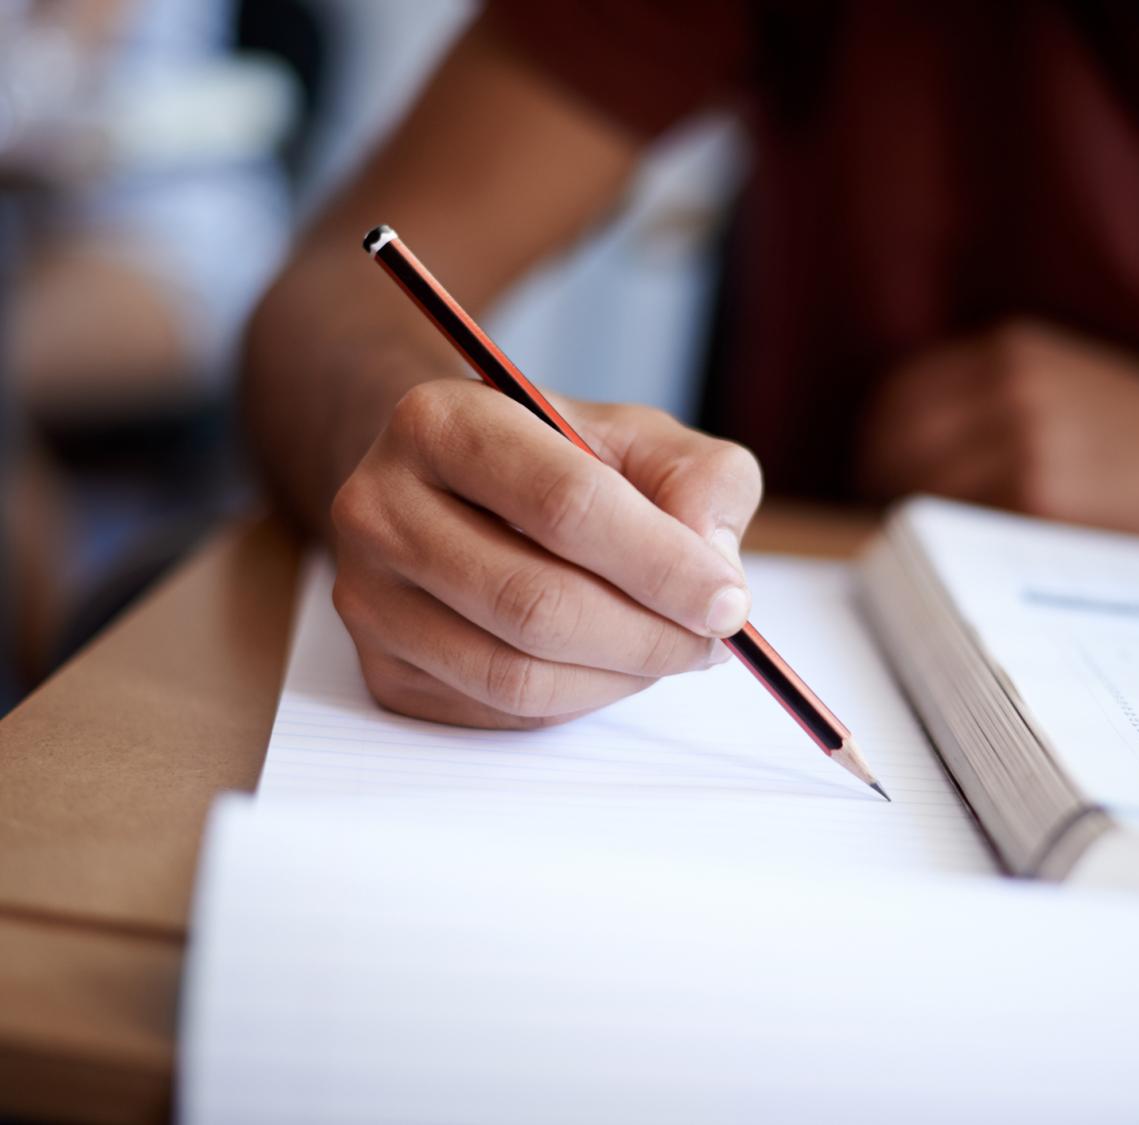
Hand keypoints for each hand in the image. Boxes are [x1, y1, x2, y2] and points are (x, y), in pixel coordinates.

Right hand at [330, 378, 761, 727]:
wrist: (457, 487)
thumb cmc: (559, 460)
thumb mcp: (641, 438)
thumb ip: (700, 479)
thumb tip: (713, 565)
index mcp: (442, 422)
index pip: (564, 505)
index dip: (661, 564)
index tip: (729, 602)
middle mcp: (380, 506)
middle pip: (536, 603)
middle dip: (649, 634)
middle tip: (714, 640)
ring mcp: (369, 596)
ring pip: (516, 673)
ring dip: (620, 677)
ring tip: (670, 649)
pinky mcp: (383, 669)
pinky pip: (500, 710)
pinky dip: (579, 698)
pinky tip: (610, 662)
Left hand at [857, 319, 1138, 538]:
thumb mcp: (1063, 376)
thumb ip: (986, 394)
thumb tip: (898, 446)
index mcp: (1008, 350)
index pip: (897, 395)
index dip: (877, 441)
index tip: (876, 473)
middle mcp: (1008, 387)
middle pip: (894, 443)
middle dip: (881, 484)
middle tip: (888, 519)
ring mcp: (1021, 444)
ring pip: (919, 488)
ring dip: (908, 520)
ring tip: (924, 543)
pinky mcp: (1037, 500)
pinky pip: (958, 525)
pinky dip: (945, 544)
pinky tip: (960, 557)